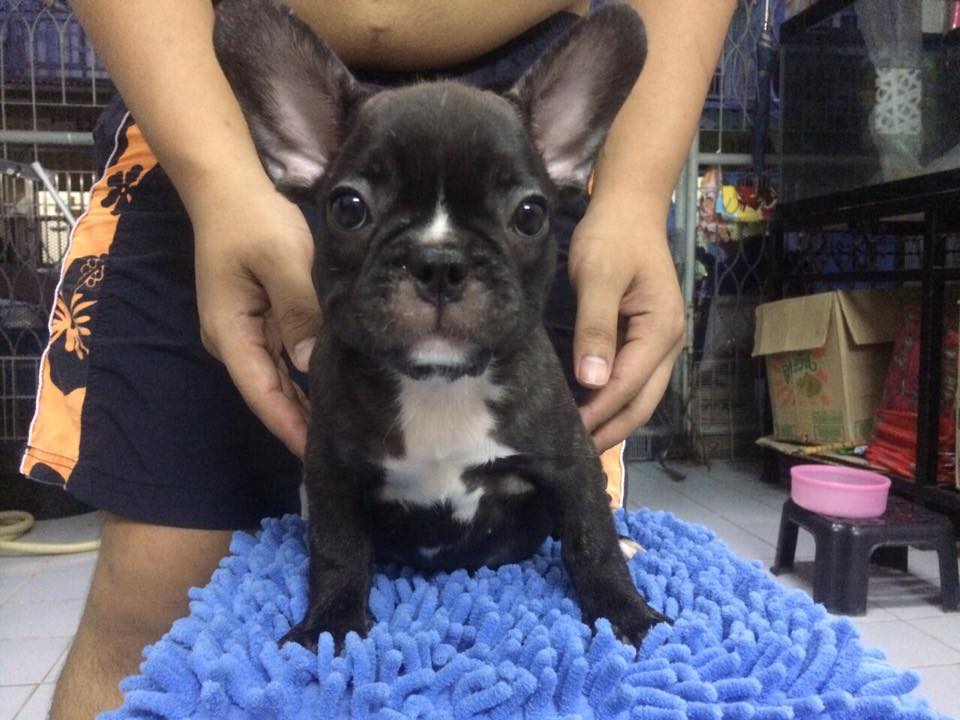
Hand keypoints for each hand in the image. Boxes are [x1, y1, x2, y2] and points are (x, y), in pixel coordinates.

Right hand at [191, 176, 319, 456]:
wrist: (227, 185)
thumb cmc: (252, 219)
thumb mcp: (282, 261)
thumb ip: (299, 312)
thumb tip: (311, 363)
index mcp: (232, 333)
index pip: (263, 394)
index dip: (290, 426)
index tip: (318, 452)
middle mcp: (234, 340)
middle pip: (271, 393)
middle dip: (302, 421)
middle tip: (347, 443)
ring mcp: (246, 330)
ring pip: (279, 377)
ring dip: (306, 400)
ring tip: (345, 423)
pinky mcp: (260, 317)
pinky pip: (285, 355)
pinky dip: (305, 374)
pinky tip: (331, 385)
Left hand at [569, 201, 684, 450]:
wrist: (629, 209)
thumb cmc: (612, 238)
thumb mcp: (599, 278)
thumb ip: (595, 328)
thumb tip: (591, 380)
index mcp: (661, 331)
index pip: (628, 386)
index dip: (599, 413)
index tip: (570, 434)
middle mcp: (668, 344)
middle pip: (642, 403)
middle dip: (610, 430)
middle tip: (574, 452)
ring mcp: (660, 344)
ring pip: (640, 396)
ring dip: (613, 420)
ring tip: (580, 441)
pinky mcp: (645, 339)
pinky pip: (633, 380)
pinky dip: (612, 401)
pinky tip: (589, 411)